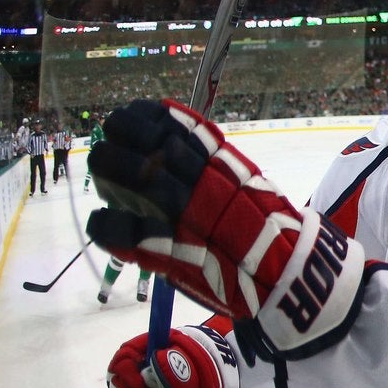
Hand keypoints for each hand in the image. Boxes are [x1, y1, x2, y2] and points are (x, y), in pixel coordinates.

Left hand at [85, 99, 365, 358]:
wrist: (289, 276)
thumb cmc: (272, 233)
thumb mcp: (254, 188)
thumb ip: (223, 172)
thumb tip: (189, 156)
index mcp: (230, 170)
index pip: (185, 130)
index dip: (154, 117)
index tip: (136, 111)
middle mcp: (208, 187)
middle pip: (156, 149)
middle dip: (125, 135)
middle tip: (108, 133)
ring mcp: (190, 218)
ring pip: (139, 182)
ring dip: (112, 166)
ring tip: (98, 160)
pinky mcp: (174, 254)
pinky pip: (128, 235)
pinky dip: (108, 226)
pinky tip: (100, 220)